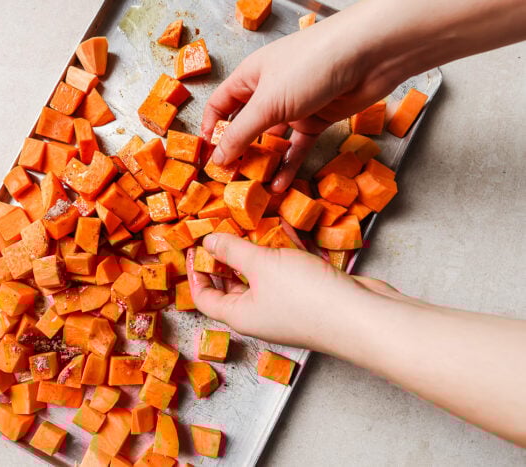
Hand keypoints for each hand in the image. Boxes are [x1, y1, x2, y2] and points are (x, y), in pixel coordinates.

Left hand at [186, 232, 395, 350]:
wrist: (363, 317)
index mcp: (240, 315)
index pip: (204, 297)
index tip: (194, 247)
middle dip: (227, 257)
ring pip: (263, 276)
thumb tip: (208, 241)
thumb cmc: (306, 296)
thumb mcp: (261, 265)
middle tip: (223, 230)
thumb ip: (232, 250)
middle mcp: (260, 315)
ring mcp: (287, 307)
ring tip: (252, 223)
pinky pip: (289, 271)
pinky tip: (287, 228)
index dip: (195, 272)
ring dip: (258, 251)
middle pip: (232, 285)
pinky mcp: (310, 296)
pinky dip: (285, 251)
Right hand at [201, 17, 405, 192]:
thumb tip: (218, 159)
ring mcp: (294, 106)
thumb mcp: (267, 103)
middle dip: (239, 152)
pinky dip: (289, 165)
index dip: (211, 131)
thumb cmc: (311, 66)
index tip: (208, 158)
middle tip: (231, 179)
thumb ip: (240, 134)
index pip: (220, 106)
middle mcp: (269, 91)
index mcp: (250, 77)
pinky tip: (280, 184)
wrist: (368, 56)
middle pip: (246, 126)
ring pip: (273, 141)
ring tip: (255, 187)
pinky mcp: (317, 119)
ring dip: (264, 163)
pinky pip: (297, 147)